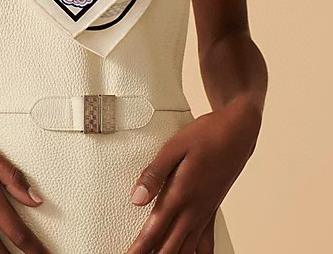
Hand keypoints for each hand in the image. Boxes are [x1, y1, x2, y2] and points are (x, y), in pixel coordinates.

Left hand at [126, 99, 260, 252]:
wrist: (237, 133)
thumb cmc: (206, 135)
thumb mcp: (174, 147)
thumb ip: (154, 173)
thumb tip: (137, 198)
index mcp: (180, 194)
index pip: (155, 230)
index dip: (140, 248)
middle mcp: (194, 209)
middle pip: (170, 246)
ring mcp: (204, 212)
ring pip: (188, 248)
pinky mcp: (212, 210)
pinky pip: (206, 243)